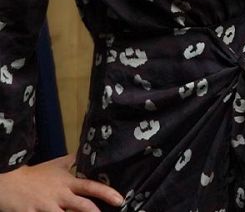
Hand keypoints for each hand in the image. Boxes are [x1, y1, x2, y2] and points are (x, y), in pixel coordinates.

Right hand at [0, 156, 123, 211]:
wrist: (7, 181)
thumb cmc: (34, 175)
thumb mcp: (55, 165)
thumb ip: (72, 161)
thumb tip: (87, 152)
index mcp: (67, 183)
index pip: (91, 187)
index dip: (106, 193)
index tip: (119, 200)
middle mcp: (59, 195)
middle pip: (81, 206)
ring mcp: (45, 207)